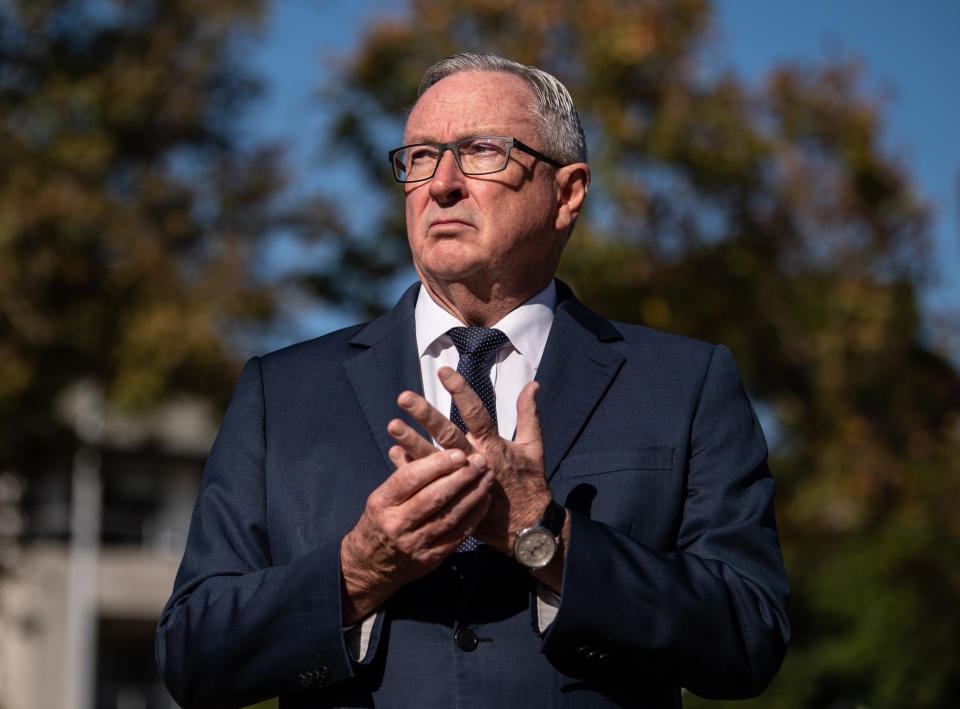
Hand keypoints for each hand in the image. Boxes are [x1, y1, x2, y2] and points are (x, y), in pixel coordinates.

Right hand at [340, 445, 492, 623]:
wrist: (371, 566)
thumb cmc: (379, 522)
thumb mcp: (381, 497)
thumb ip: (401, 474)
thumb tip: (409, 444)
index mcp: (382, 503)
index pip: (411, 478)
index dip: (437, 464)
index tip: (459, 453)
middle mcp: (396, 524)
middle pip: (434, 497)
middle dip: (462, 477)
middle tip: (480, 461)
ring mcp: (414, 544)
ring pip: (450, 516)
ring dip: (473, 494)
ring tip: (487, 477)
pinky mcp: (430, 558)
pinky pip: (458, 535)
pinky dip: (474, 516)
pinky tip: (484, 500)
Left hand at [388, 367, 552, 556]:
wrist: (525, 527)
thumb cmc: (529, 483)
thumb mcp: (534, 447)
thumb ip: (529, 415)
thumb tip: (533, 384)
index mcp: (493, 446)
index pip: (476, 413)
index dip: (461, 392)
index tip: (444, 372)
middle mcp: (474, 461)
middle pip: (447, 435)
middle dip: (426, 415)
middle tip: (404, 398)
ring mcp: (460, 481)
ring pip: (432, 460)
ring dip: (411, 442)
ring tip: (392, 425)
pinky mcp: (452, 497)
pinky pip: (427, 483)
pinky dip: (410, 468)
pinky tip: (394, 452)